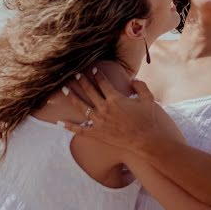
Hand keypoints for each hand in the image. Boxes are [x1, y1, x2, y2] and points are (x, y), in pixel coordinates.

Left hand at [59, 67, 177, 152]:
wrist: (149, 141)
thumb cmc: (150, 120)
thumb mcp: (148, 98)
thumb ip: (140, 86)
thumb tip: (132, 79)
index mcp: (115, 98)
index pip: (102, 82)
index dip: (97, 74)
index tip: (92, 68)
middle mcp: (104, 108)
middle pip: (89, 91)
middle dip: (81, 80)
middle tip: (75, 74)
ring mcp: (99, 122)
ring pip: (81, 106)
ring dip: (71, 96)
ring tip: (64, 89)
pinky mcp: (98, 134)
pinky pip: (80, 130)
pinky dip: (69, 126)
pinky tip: (60, 122)